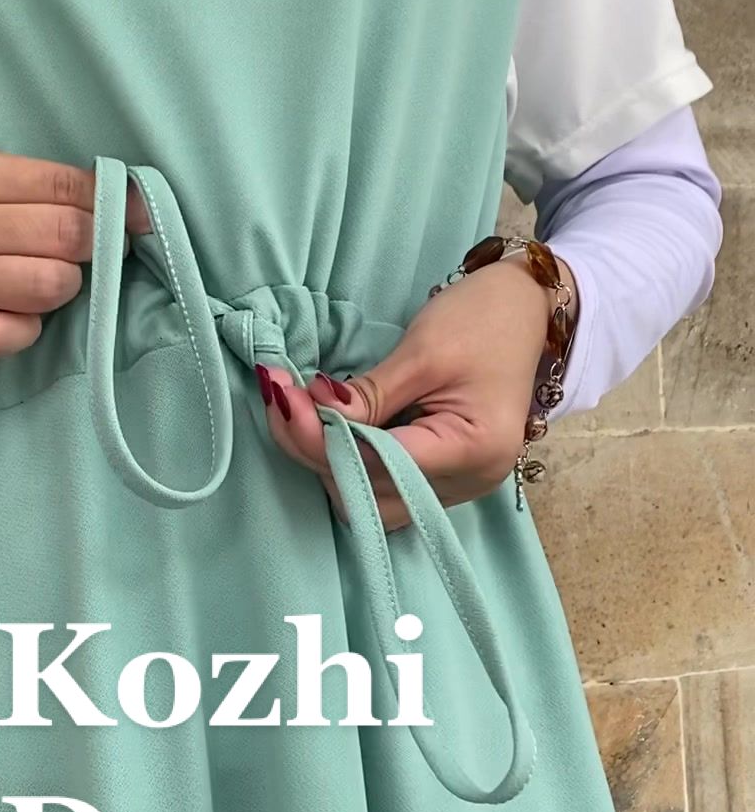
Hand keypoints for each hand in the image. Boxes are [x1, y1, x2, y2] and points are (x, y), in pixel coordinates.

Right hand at [0, 139, 153, 364]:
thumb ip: (25, 181)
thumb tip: (112, 199)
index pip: (59, 188)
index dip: (110, 201)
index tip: (138, 212)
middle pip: (64, 237)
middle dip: (96, 241)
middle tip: (96, 244)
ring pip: (47, 287)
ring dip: (64, 282)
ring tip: (47, 274)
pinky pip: (15, 335)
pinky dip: (29, 323)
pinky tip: (16, 307)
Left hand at [257, 255, 576, 529]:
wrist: (530, 311)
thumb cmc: (485, 320)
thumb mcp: (422, 352)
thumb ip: (366, 396)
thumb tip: (307, 414)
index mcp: (471, 450)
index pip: (376, 464)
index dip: (319, 438)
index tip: (281, 397)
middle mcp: (466, 484)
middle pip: (366, 496)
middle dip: (316, 452)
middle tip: (281, 400)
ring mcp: (456, 488)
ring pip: (369, 501)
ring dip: (327, 461)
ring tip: (298, 412)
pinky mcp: (443, 478)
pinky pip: (384, 488)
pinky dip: (350, 462)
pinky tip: (329, 427)